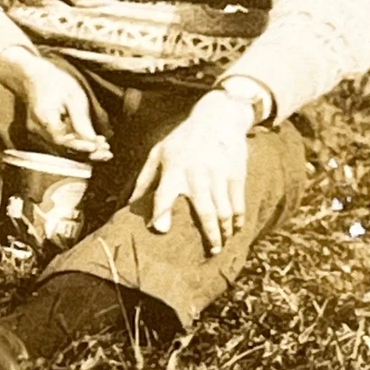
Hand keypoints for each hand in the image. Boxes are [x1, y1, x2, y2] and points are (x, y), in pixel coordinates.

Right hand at [0, 47, 111, 160]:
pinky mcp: (42, 132)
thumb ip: (81, 121)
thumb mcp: (73, 96)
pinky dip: (76, 143)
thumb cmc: (54, 81)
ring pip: (63, 147)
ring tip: (104, 148)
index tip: (98, 147)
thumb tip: (92, 142)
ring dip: (83, 149)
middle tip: (107, 153)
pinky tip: (91, 142)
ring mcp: (37, 132)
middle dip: (86, 152)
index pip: (62, 141)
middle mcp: (37, 129)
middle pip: (63, 149)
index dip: (81, 146)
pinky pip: (61, 142)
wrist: (35, 74)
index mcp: (43, 118)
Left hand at [129, 91, 254, 254]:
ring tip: (221, 245)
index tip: (161, 230)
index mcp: (174, 168)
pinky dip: (238, 219)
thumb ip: (145, 178)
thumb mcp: (159, 151)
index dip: (161, 212)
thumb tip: (130, 204)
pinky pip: (238, 202)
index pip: (165, 193)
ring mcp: (218, 174)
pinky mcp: (235, 173)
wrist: (218, 117)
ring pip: (224, 211)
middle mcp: (196, 173)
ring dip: (224, 231)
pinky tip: (236, 229)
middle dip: (209, 235)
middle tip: (211, 252)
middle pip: (204, 211)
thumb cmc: (183, 139)